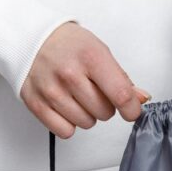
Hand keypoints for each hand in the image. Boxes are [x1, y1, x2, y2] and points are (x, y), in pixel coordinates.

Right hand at [20, 22, 150, 137]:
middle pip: (105, 113)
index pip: (121, 95)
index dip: (131, 109)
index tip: (131, 110)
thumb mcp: (98, 51)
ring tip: (76, 96)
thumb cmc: (68, 46)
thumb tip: (140, 98)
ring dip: (86, 114)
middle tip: (93, 91)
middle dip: (104, 106)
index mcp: (90, 56)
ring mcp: (52, 90)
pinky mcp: (37, 105)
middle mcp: (70, 74)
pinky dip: (68, 123)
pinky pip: (66, 131)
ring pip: (86, 124)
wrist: (31, 38)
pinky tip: (64, 106)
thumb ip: (121, 78)